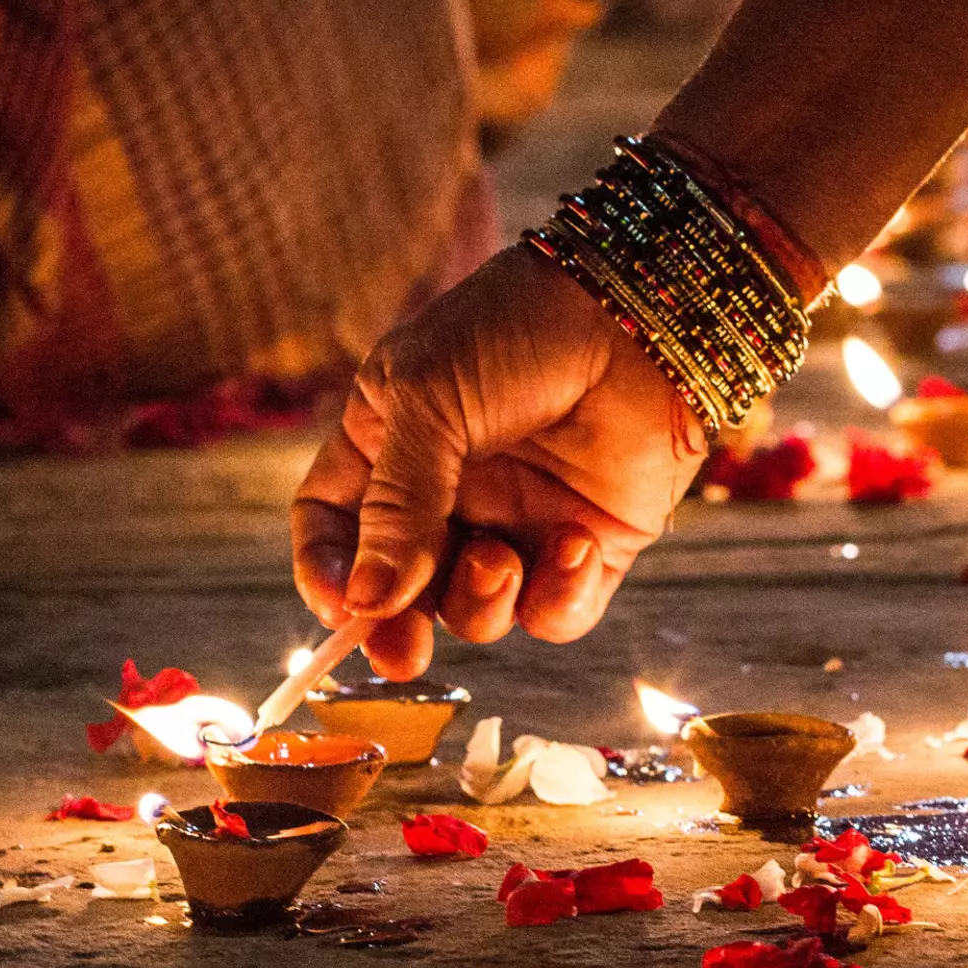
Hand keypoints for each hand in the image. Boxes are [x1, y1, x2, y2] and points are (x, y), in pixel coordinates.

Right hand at [292, 243, 706, 678]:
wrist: (639, 314)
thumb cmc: (518, 331)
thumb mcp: (430, 400)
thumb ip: (396, 503)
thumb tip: (365, 601)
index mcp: (391, 443)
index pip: (334, 526)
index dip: (328, 572)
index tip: (340, 608)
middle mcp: (449, 493)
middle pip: (398, 590)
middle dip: (394, 629)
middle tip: (402, 653)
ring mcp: (517, 522)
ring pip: (476, 613)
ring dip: (479, 602)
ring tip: (500, 559)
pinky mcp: (586, 547)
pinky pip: (554, 613)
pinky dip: (555, 599)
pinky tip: (574, 545)